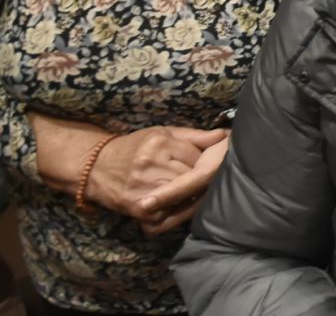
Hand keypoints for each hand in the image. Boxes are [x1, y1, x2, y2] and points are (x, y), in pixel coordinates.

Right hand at [85, 127, 227, 231]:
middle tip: (207, 179)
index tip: (208, 161)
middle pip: (194, 177)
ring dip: (194, 196)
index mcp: (159, 144)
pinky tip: (181, 205)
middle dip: (202, 179)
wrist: (96, 168)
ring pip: (186, 198)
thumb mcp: (162, 133)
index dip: (206, 160)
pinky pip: (170, 217)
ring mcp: (145, 190)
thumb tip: (224, 135)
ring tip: (195, 191)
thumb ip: (194, 135)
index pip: (197, 156)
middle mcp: (151, 166)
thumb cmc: (135, 147)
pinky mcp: (140, 211)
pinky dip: (180, 213)